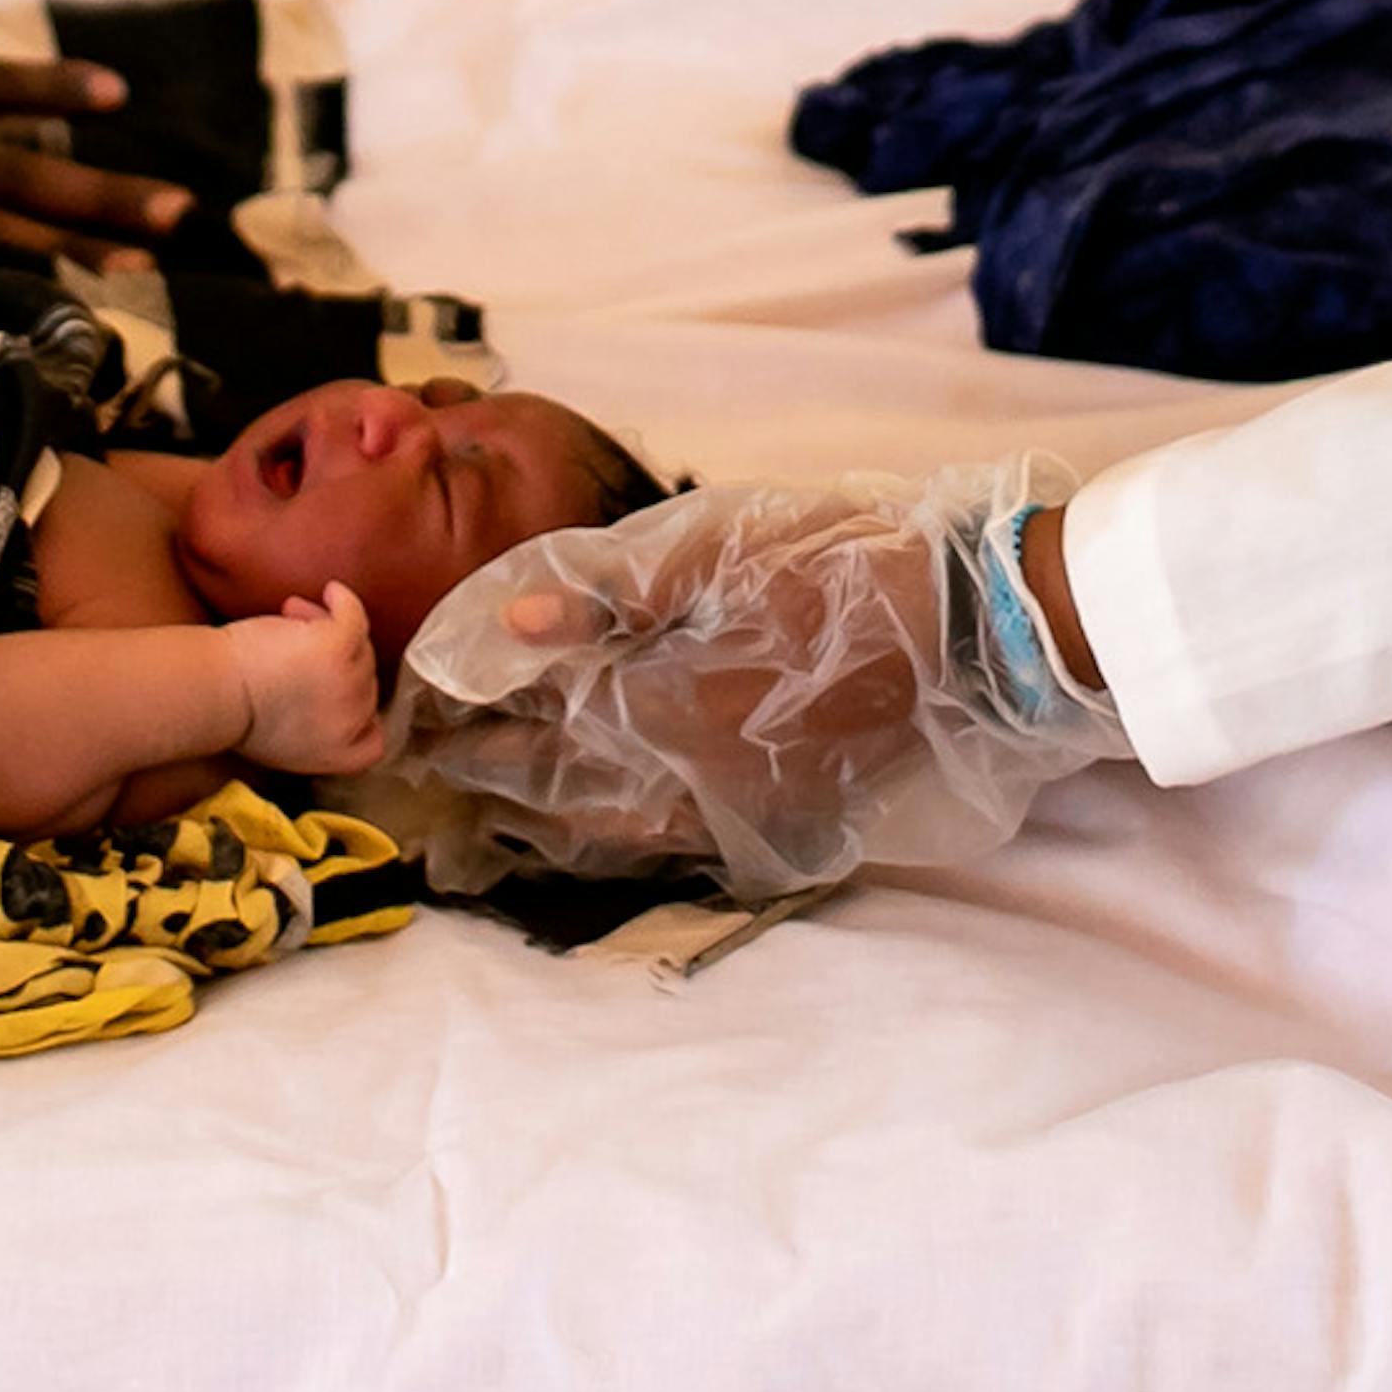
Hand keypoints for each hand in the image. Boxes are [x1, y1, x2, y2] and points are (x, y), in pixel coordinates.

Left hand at [217, 585, 386, 775]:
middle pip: (363, 681)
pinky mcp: (338, 648)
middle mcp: (350, 722)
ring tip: (291, 616)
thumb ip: (313, 733)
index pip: (372, 740)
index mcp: (335, 754)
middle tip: (298, 641)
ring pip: (356, 645)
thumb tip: (321, 701)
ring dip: (325, 626)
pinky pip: (354, 616)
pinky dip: (343, 601)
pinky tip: (331, 593)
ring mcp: (348, 683)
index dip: (363, 715)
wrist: (214, 694)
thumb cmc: (230, 713)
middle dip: (334, 660)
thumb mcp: (281, 745)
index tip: (342, 691)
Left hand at [389, 458, 1119, 899]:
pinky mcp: (781, 818)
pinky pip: (674, 842)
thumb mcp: (725, 549)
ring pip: (614, 832)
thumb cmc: (846, 566)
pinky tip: (595, 816)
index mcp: (671, 707)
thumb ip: (618, 587)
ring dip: (546, 814)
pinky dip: (618, 833)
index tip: (418, 710)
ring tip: (488, 799)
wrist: (974, 631)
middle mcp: (694, 778)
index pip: (538, 724)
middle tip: (432, 764)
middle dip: (493, 775)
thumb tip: (519, 617)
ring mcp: (741, 808)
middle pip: (562, 792)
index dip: (473, 718)